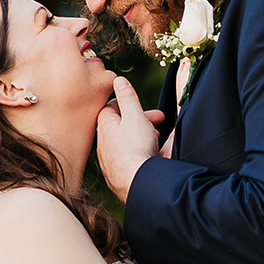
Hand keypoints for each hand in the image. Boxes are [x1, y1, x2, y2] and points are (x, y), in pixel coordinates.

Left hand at [95, 74, 165, 202]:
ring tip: (157, 137)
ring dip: (142, 136)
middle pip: (121, 125)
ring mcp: (109, 161)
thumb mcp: (135, 116)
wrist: (136, 183)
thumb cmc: (135, 148)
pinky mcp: (117, 175)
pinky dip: (140, 153)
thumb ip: (127, 97)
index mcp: (105, 126)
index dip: (129, 103)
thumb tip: (118, 80)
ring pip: (126, 142)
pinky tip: (151, 156)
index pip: (112, 107)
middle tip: (160, 120)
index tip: (143, 105)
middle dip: (141, 120)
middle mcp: (103, 143)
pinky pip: (129, 159)